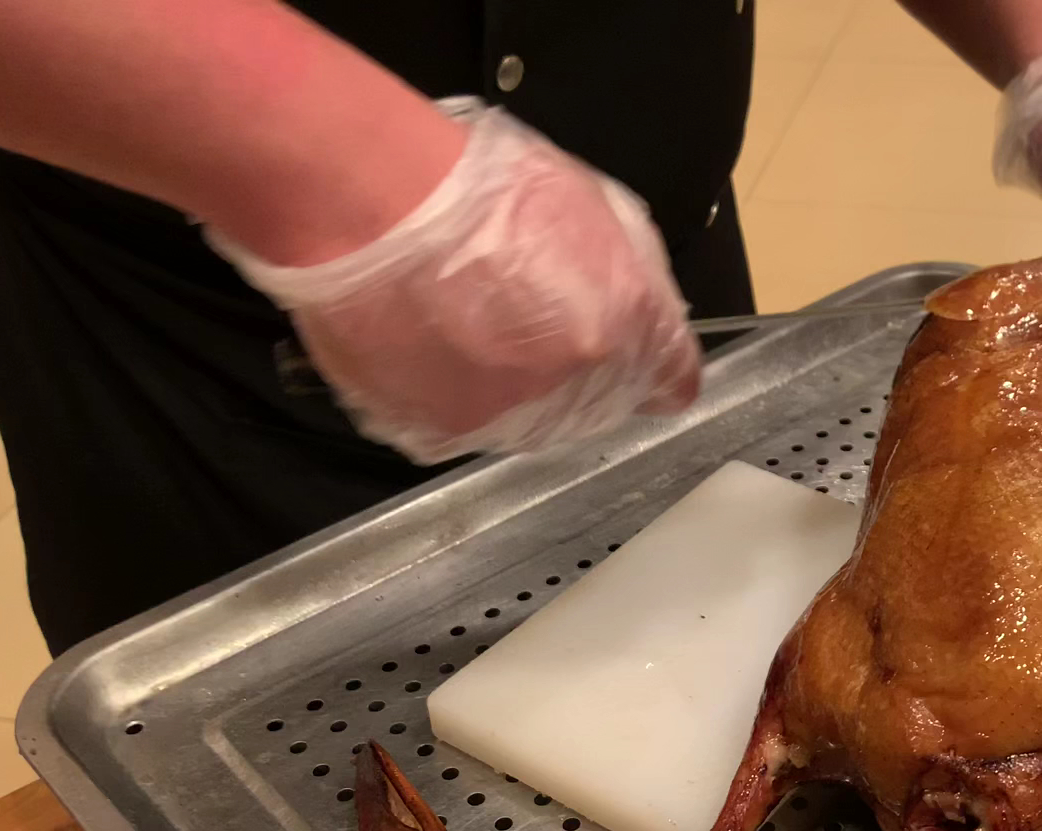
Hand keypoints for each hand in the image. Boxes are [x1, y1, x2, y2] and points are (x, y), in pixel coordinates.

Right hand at [208, 98, 699, 464]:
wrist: (369, 201)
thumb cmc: (477, 184)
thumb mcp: (593, 206)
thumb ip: (634, 276)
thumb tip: (652, 319)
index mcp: (623, 329)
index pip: (672, 384)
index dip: (656, 371)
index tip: (641, 363)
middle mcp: (571, 390)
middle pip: (596, 407)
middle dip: (573, 370)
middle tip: (521, 316)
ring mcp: (500, 420)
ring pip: (525, 422)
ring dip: (509, 386)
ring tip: (462, 321)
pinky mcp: (432, 434)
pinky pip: (454, 425)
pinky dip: (443, 393)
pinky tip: (421, 340)